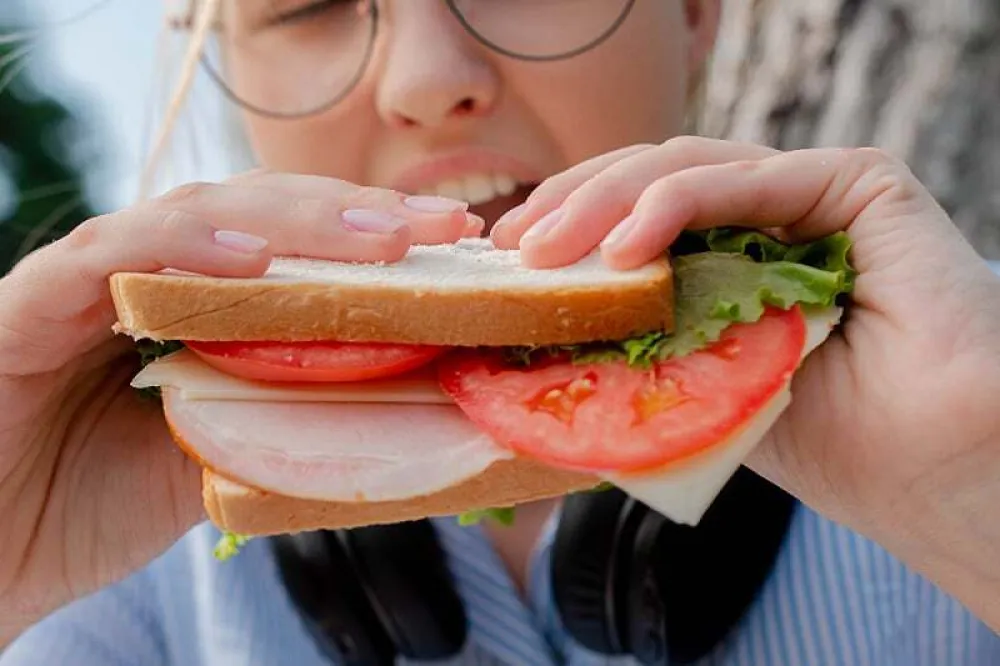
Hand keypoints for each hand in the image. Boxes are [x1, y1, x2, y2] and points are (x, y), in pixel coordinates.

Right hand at [0, 171, 479, 643]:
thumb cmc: (91, 505)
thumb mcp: (218, 462)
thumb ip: (287, 429)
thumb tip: (408, 421)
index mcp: (199, 303)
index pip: (298, 246)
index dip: (376, 237)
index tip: (459, 241)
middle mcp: (152, 273)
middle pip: (265, 215)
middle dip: (359, 215)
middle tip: (445, 224)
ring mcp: (94, 277)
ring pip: (200, 215)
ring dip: (296, 220)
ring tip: (379, 238)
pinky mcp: (33, 301)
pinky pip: (108, 255)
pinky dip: (181, 248)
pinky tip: (251, 260)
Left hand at [492, 137, 999, 629]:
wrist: (933, 469)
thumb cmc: (829, 442)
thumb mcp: (700, 389)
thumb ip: (636, 354)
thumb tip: (529, 349)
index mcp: (732, 256)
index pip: (635, 216)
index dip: (569, 225)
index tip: (507, 257)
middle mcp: (766, 217)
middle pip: (647, 182)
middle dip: (572, 207)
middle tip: (514, 248)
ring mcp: (809, 194)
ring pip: (684, 168)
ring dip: (606, 202)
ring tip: (550, 252)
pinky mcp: (858, 183)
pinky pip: (747, 179)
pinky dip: (676, 203)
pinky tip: (625, 246)